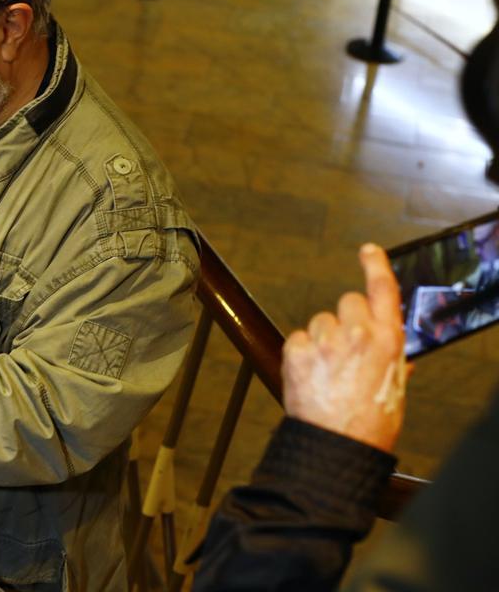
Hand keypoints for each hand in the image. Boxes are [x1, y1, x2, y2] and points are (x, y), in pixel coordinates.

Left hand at [282, 243, 408, 452]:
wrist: (337, 445)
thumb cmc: (371, 422)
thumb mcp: (395, 389)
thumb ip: (394, 363)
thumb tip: (399, 356)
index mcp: (387, 340)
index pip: (382, 290)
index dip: (375, 266)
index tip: (368, 251)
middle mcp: (357, 333)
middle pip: (347, 301)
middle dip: (346, 319)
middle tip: (345, 349)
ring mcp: (325, 340)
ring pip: (320, 320)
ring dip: (322, 337)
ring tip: (327, 369)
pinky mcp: (297, 350)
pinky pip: (298, 338)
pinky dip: (302, 352)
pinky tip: (310, 374)